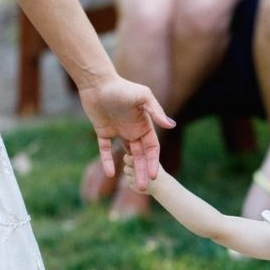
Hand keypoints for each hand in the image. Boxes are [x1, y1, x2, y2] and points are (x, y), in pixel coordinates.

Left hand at [77, 75, 173, 192]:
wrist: (97, 81)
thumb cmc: (122, 87)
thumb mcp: (143, 97)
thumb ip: (156, 112)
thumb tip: (172, 126)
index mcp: (144, 125)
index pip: (152, 148)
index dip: (153, 162)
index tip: (153, 176)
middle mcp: (133, 130)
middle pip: (140, 156)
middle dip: (142, 171)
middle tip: (142, 188)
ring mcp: (118, 131)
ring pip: (126, 155)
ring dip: (130, 169)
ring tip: (132, 186)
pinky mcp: (103, 131)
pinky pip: (106, 149)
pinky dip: (107, 161)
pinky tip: (110, 173)